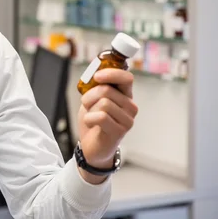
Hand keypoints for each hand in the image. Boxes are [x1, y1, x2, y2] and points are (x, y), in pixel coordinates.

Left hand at [77, 68, 137, 182]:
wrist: (91, 146)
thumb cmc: (93, 120)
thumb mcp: (92, 99)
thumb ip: (95, 87)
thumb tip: (94, 72)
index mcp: (125, 95)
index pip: (127, 78)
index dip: (111, 73)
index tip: (96, 76)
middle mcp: (130, 107)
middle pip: (107, 90)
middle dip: (90, 95)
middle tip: (87, 104)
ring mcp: (127, 120)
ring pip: (103, 103)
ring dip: (89, 108)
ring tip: (91, 116)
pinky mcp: (120, 131)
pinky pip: (100, 117)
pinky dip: (89, 119)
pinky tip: (91, 124)